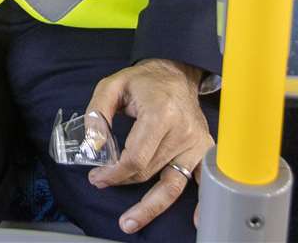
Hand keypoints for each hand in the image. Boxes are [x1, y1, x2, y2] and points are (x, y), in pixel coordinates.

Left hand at [85, 59, 212, 234]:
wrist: (176, 74)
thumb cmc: (143, 81)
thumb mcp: (111, 85)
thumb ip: (97, 113)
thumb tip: (93, 145)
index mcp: (160, 114)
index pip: (136, 157)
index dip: (113, 172)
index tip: (97, 176)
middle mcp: (182, 131)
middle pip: (148, 171)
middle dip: (122, 181)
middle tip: (101, 182)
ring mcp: (196, 144)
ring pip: (169, 183)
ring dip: (149, 206)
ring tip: (130, 222)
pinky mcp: (204, 150)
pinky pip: (202, 181)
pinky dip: (201, 202)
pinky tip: (198, 220)